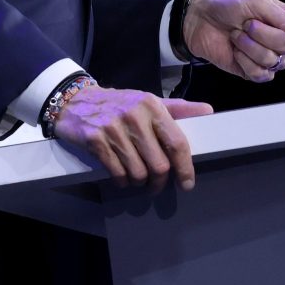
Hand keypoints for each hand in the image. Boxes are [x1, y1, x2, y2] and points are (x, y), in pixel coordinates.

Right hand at [51, 85, 213, 191]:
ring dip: (140, 182)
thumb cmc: (119, 104)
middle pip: (158, 164)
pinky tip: (122, 176)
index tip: (187, 183)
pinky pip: (117, 173)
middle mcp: (134, 116)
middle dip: (159, 181)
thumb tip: (208, 111)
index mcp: (152, 105)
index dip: (185, 167)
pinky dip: (122, 181)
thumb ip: (178, 109)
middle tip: (157, 184)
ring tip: (137, 177)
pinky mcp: (95, 140)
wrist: (76, 100)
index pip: (176, 142)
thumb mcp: (148, 101)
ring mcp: (113, 128)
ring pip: (138, 173)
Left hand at [183, 0, 284, 82]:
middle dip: (263, 33)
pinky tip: (235, 50)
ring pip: (273, 61)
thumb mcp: (257, 3)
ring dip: (249, 45)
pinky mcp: (255, 72)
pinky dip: (243, 60)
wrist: (201, 21)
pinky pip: (260, 74)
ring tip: (237, 34)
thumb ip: (282, 18)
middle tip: (247, 23)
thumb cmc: (230, 7)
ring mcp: (271, 59)